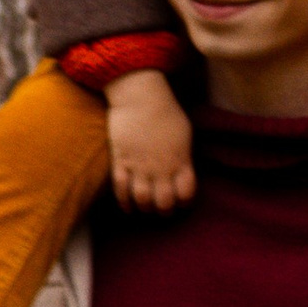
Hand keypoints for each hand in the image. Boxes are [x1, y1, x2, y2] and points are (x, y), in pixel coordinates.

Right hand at [104, 68, 195, 214]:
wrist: (140, 96)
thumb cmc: (166, 111)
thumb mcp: (184, 134)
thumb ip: (184, 156)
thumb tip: (183, 170)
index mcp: (180, 161)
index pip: (186, 193)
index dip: (184, 202)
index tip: (180, 201)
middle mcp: (161, 167)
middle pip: (164, 202)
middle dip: (164, 210)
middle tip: (161, 209)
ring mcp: (140, 165)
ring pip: (142, 199)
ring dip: (144, 208)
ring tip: (145, 209)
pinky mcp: (121, 160)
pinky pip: (121, 188)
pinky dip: (124, 202)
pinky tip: (128, 208)